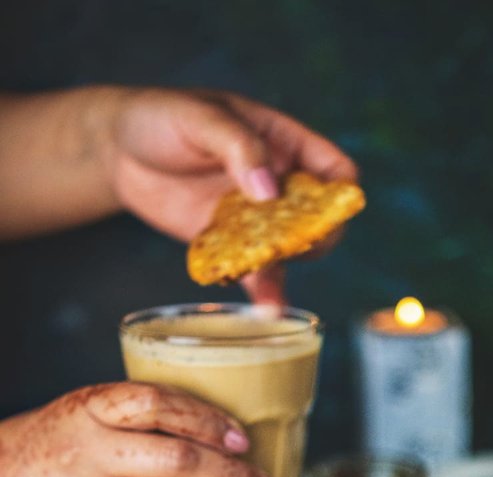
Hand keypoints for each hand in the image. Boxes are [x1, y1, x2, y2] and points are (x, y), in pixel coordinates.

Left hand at [108, 88, 357, 302]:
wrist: (118, 152)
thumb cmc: (163, 117)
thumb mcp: (202, 118)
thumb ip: (239, 147)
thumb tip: (270, 191)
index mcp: (284, 145)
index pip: (333, 170)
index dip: (341, 191)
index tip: (330, 209)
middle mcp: (279, 186)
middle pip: (320, 220)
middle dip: (316, 237)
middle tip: (295, 246)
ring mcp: (256, 220)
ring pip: (290, 252)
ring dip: (287, 268)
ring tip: (272, 281)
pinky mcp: (231, 247)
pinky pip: (255, 273)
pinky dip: (261, 291)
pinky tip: (265, 310)